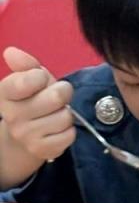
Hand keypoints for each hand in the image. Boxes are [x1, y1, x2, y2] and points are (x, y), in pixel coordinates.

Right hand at [0, 46, 74, 167]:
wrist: (22, 137)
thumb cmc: (31, 100)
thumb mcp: (29, 79)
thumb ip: (25, 64)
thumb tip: (11, 52)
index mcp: (5, 93)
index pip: (31, 79)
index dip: (43, 77)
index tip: (40, 82)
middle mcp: (12, 115)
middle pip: (57, 97)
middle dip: (62, 94)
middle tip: (56, 98)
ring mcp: (25, 135)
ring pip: (65, 117)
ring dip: (66, 114)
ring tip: (55, 114)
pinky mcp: (41, 150)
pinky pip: (69, 135)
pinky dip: (69, 131)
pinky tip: (57, 130)